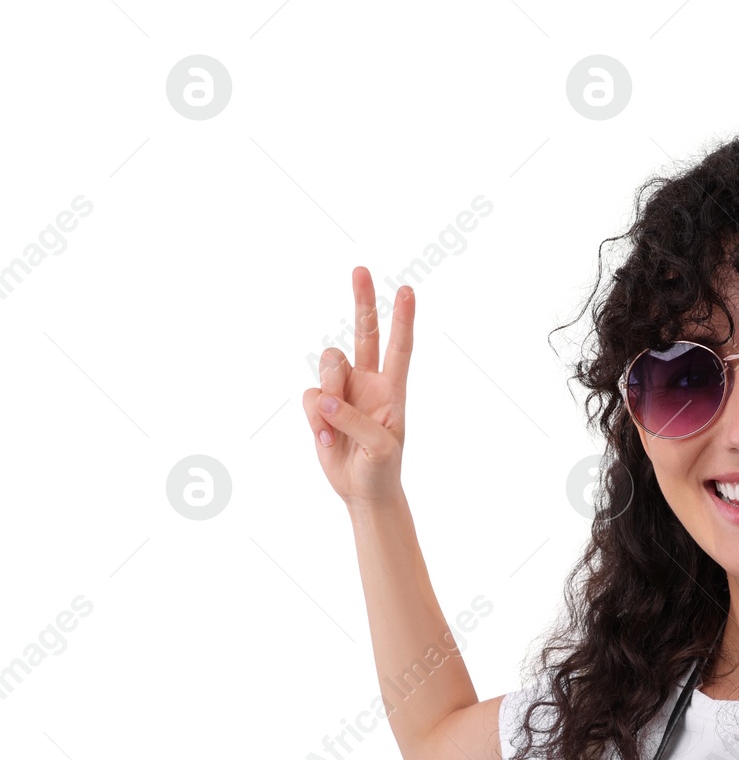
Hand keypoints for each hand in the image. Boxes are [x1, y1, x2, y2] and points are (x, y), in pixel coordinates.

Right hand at [303, 267, 414, 504]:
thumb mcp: (381, 447)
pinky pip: (310, 396)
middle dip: (362, 301)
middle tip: (361, 270)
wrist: (363, 490)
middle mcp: (368, 382)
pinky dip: (315, 420)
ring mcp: (343, 391)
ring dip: (328, 395)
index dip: (402, 320)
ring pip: (327, 365)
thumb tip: (326, 398)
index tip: (406, 291)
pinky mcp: (321, 404)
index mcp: (393, 390)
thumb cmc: (382, 468)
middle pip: (363, 333)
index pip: (399, 348)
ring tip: (335, 431)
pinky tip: (327, 441)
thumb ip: (355, 419)